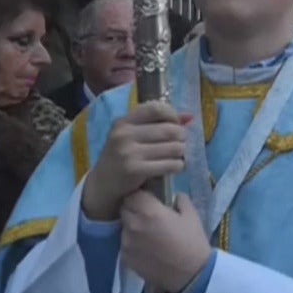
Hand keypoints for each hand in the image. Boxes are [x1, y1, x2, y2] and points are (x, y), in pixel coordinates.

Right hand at [80, 102, 190, 220]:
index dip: (173, 116)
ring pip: (174, 148)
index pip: (156, 109)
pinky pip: (171, 164)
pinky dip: (178, 166)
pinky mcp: (135, 170)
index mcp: (124, 122)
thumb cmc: (123, 156)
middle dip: (182, 137)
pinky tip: (173, 167)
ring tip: (177, 156)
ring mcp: (129, 152)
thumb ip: (158, 123)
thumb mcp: (133, 136)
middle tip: (180, 144)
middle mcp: (124, 134)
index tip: (176, 125)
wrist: (103, 184)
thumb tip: (190, 116)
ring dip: (181, 153)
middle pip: (170, 130)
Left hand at [120, 192, 213, 292]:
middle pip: (125, 208)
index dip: (142, 195)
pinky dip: (132, 242)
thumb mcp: (192, 215)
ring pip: (123, 226)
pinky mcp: (125, 257)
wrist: (191, 274)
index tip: (150, 199)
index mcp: (149, 211)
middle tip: (149, 214)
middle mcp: (133, 224)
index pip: (133, 194)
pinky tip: (146, 248)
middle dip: (135, 208)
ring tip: (148, 234)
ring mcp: (126, 242)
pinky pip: (125, 243)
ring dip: (132, 226)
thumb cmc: (193, 242)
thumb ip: (179, 200)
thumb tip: (172, 195)